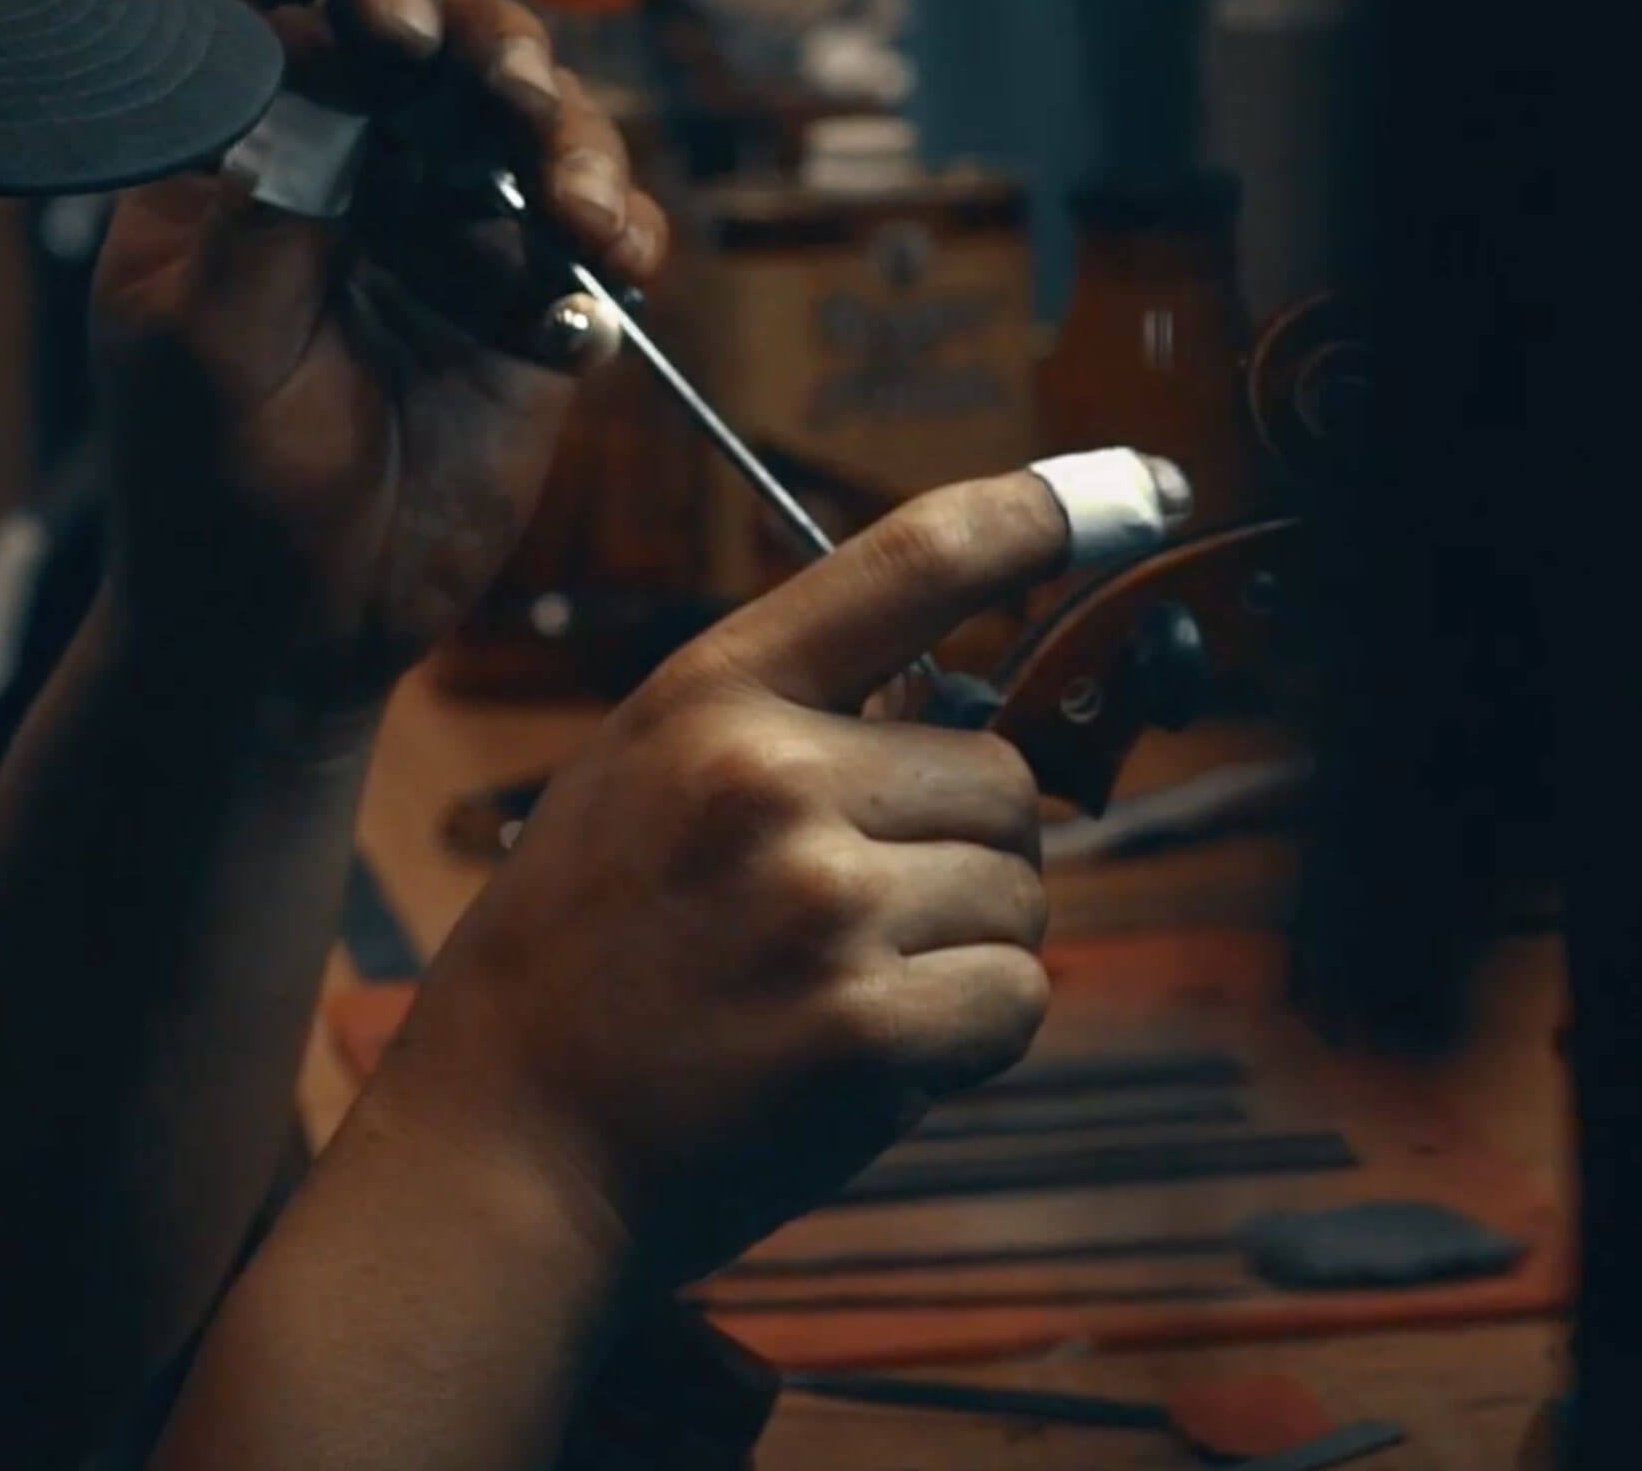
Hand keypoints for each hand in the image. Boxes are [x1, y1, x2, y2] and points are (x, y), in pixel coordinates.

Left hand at [90, 0, 665, 706]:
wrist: (291, 633)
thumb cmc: (208, 485)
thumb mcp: (205, 338)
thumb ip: (268, 196)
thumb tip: (330, 54)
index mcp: (250, 144)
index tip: (402, 42)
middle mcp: (360, 162)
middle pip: (451, 37)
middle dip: (499, 51)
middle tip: (518, 106)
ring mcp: (454, 229)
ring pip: (541, 125)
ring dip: (577, 146)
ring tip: (581, 224)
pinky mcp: (532, 306)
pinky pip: (601, 233)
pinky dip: (624, 234)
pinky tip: (612, 271)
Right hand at [354, 469, 1082, 1288]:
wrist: (506, 1149)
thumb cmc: (583, 966)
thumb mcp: (642, 780)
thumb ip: (788, 722)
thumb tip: (969, 696)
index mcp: (712, 693)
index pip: (911, 560)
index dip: (1040, 514)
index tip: (1135, 491)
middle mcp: (772, 777)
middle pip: (1000, 773)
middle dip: (962, 849)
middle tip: (851, 921)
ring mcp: (822, 904)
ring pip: (1020, 892)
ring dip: (964, 948)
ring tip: (833, 991)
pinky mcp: (868, 1029)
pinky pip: (1016, 999)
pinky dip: (970, 1038)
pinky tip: (863, 1057)